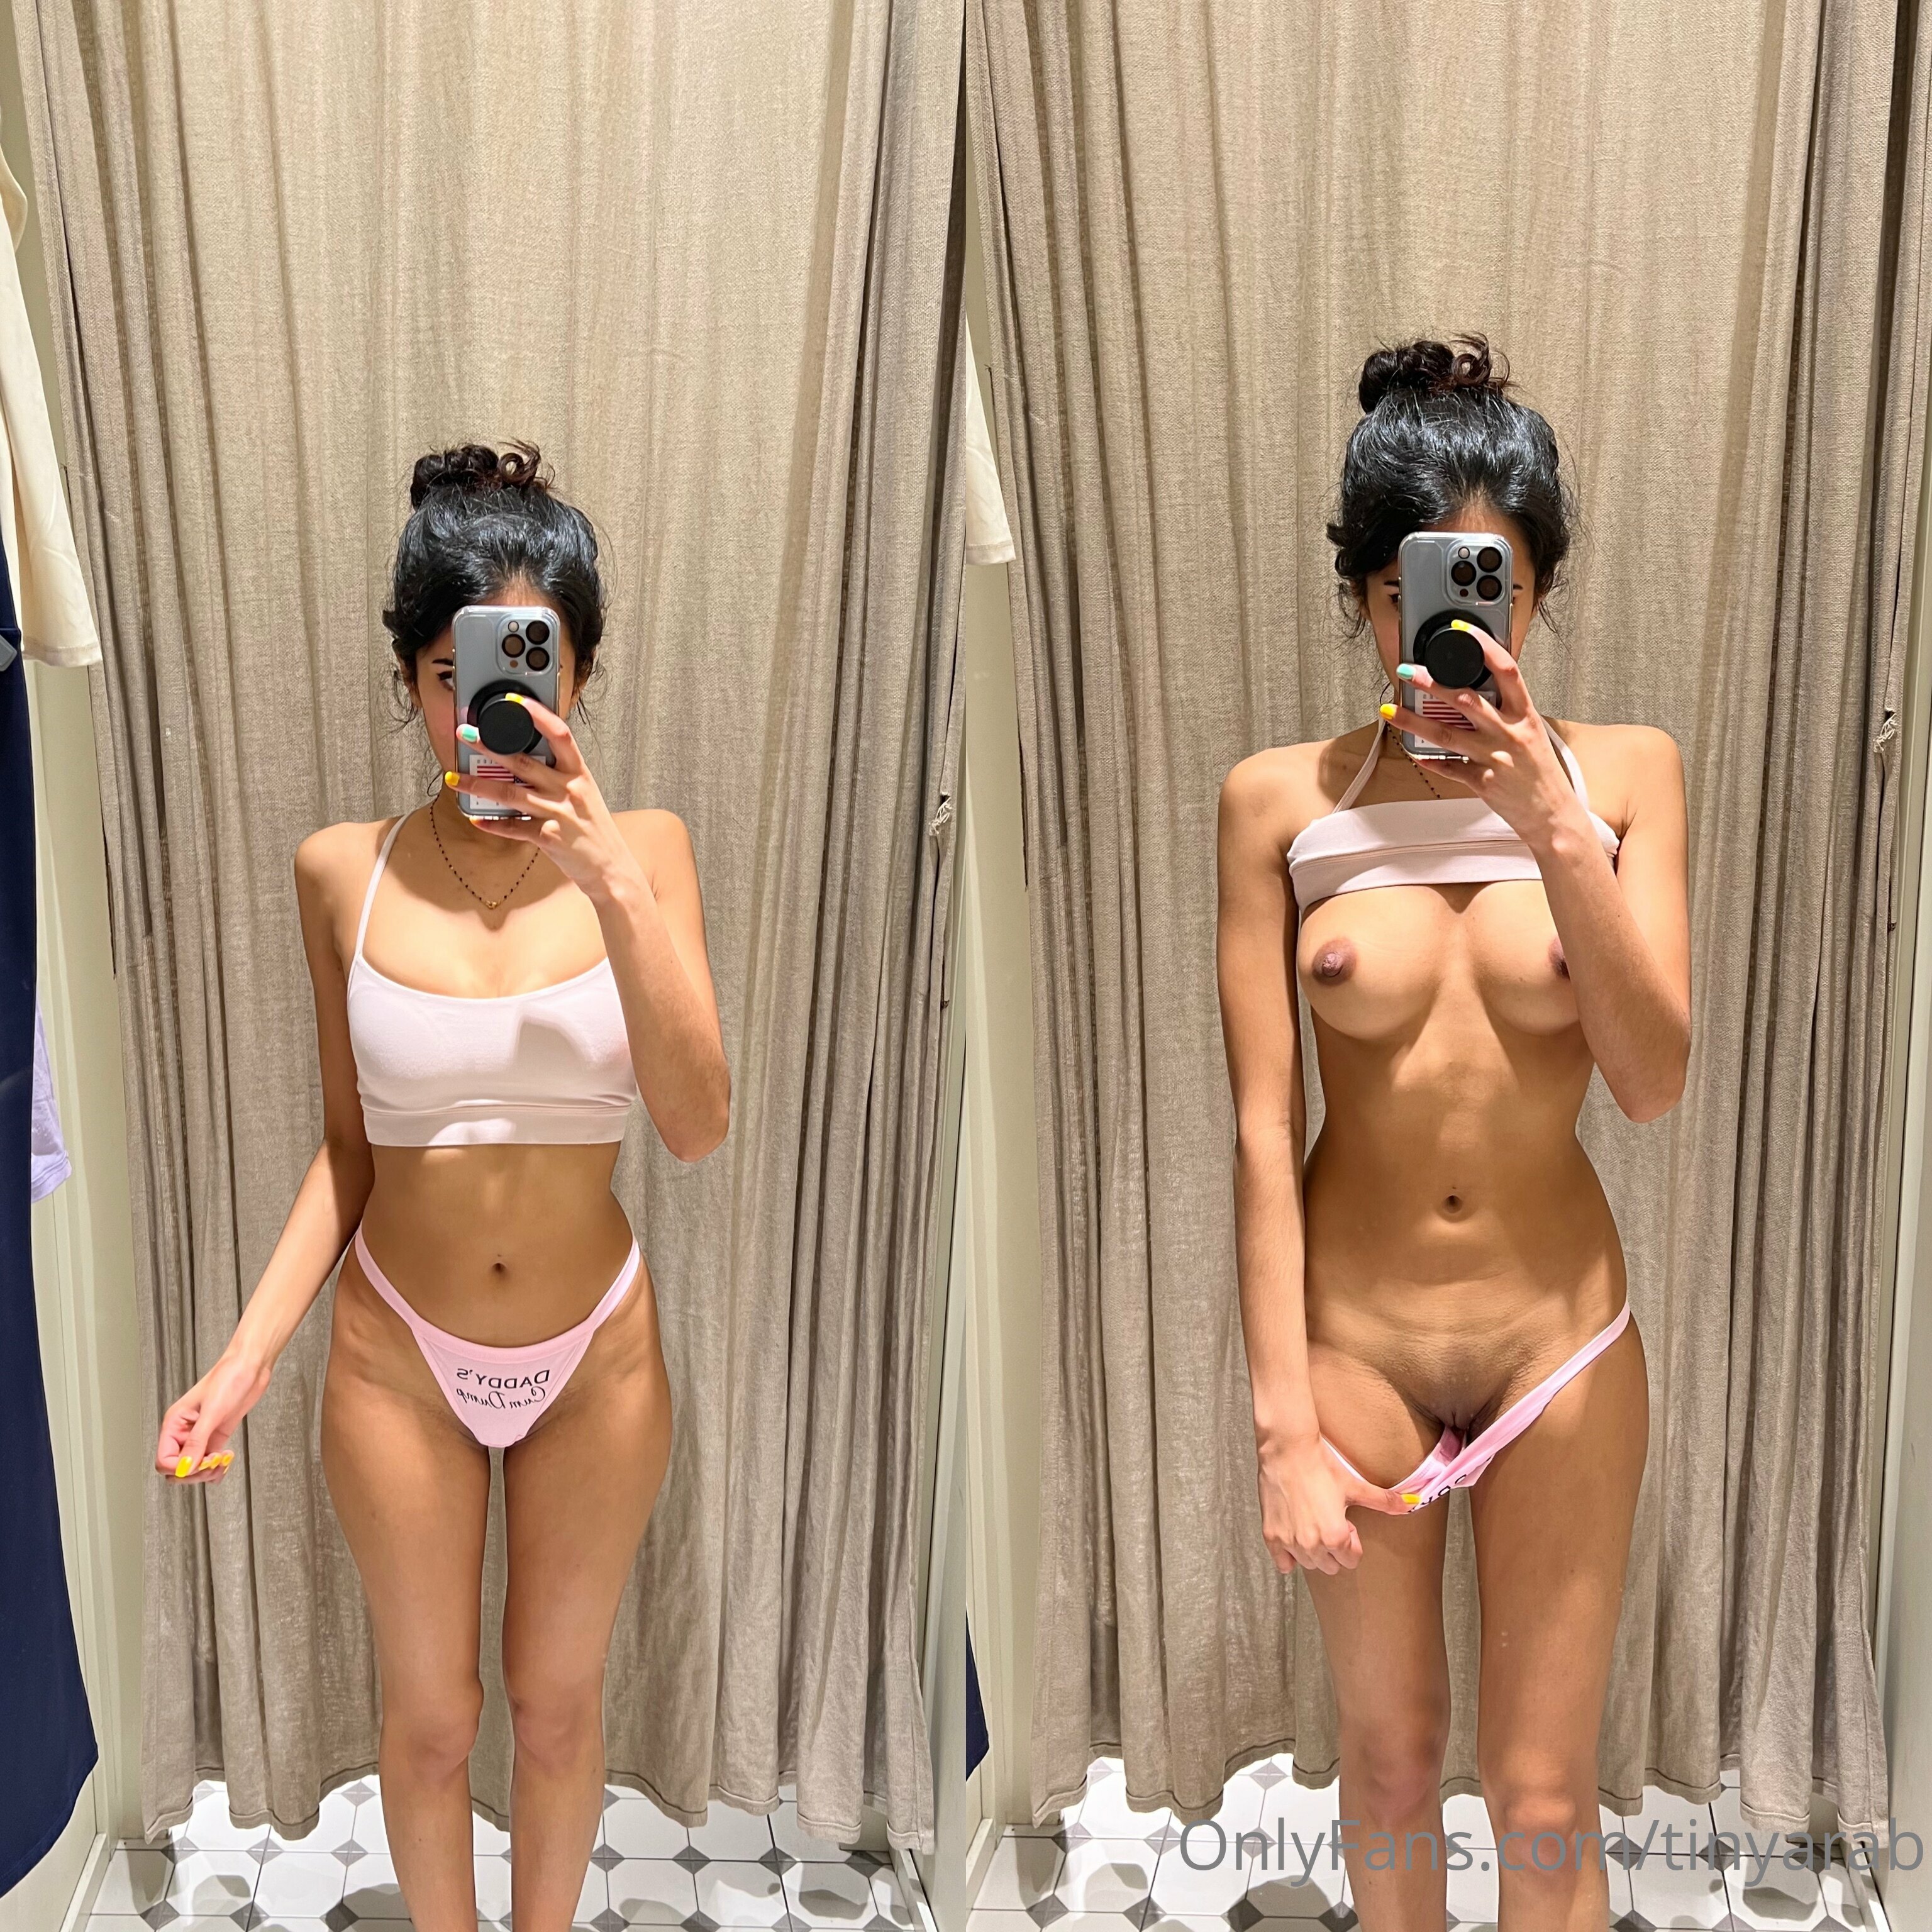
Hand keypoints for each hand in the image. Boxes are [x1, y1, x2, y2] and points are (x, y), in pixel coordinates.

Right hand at [155, 1350, 270, 1484]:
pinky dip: (216, 1468)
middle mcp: (183, 1432)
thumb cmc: (229, 1378)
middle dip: (195, 1472)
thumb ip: (197, 1442)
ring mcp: (200, 1435)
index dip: (181, 1468)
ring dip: (208, 1471)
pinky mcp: (216, 1436)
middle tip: (215, 1462)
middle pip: (177, 1468)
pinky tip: (227, 1461)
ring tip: (224, 1459)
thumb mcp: (212, 1412)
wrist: (251, 1367)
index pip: (164, 1460)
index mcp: (174, 1424)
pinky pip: (209, 1462)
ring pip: (193, 1468)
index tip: (201, 1462)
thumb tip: (184, 1468)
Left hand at [452, 695, 648, 902]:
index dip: (538, 715)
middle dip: (489, 746)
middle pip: (523, 761)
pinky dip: (492, 824)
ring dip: (477, 785)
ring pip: (509, 793)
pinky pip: (513, 827)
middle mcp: (568, 789)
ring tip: (452, 778)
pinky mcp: (548, 837)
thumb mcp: (584, 795)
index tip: (516, 701)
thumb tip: (525, 761)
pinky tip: (476, 819)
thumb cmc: (595, 830)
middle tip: (465, 734)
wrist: (610, 868)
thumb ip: (559, 777)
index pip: (560, 734)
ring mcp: (558, 812)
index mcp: (579, 774)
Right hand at [1256, 1433, 1407, 1574]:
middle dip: (1333, 1548)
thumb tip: (1412, 1503)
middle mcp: (1312, 1545)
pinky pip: (1283, 1563)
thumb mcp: (1354, 1485)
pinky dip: (1289, 1556)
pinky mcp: (1271, 1536)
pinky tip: (1295, 1536)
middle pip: (1330, 1565)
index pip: (1351, 1560)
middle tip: (1328, 1521)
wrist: (1287, 1449)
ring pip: (1309, 1564)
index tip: (1344, 1520)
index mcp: (1336, 1537)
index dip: (1351, 1539)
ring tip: (1312, 1522)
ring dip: (1313, 1550)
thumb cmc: (1321, 1465)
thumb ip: (1383, 1500)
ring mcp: (1290, 1542)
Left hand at [1387, 638, 1589, 851]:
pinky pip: (1448, 768)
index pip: (1507, 671)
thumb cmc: (1542, 773)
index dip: (1484, 647)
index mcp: (1526, 715)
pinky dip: (1429, 760)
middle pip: (1467, 700)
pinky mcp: (1481, 782)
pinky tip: (1412, 751)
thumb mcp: (1533, 734)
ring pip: (1447, 734)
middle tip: (1408, 671)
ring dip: (1415, 721)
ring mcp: (1494, 758)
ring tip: (1391, 710)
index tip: (1462, 630)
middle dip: (1434, 683)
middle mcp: (1510, 733)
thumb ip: (1507, 712)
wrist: (1553, 816)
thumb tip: (1478, 690)